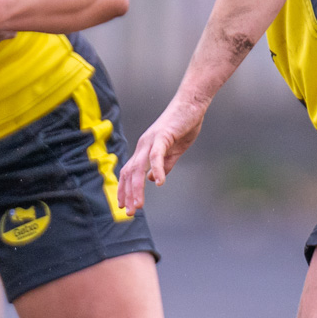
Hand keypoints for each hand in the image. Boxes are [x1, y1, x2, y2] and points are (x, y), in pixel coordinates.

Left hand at [118, 94, 207, 212]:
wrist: (191, 104)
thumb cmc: (184, 125)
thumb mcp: (174, 150)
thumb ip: (164, 164)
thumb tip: (153, 179)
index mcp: (145, 149)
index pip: (129, 172)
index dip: (125, 190)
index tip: (125, 207)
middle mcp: (143, 145)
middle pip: (130, 173)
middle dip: (128, 194)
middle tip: (129, 213)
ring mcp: (151, 140)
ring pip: (139, 168)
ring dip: (137, 188)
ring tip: (138, 205)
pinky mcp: (163, 135)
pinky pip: (156, 155)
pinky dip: (157, 169)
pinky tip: (159, 183)